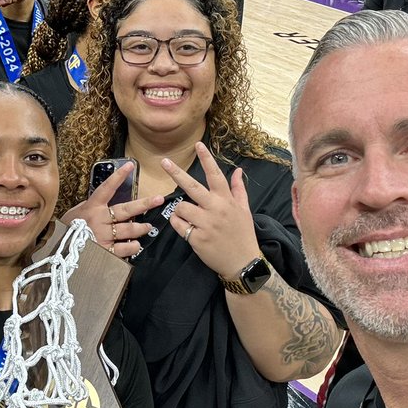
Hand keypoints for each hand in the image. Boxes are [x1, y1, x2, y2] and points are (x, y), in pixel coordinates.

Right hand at [63, 161, 162, 257]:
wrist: (59, 254)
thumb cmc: (66, 231)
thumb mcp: (74, 213)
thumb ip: (90, 207)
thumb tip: (104, 199)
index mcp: (91, 208)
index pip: (106, 188)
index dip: (118, 176)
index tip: (130, 166)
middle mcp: (99, 220)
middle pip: (126, 210)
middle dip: (145, 204)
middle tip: (158, 199)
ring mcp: (103, 236)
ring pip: (130, 230)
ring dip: (142, 229)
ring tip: (147, 227)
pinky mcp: (106, 252)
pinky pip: (126, 249)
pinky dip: (133, 246)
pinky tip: (135, 245)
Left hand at [162, 142, 260, 277]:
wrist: (242, 263)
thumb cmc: (243, 234)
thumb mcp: (244, 210)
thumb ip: (238, 189)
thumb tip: (238, 170)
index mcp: (226, 201)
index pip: (215, 175)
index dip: (206, 159)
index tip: (198, 145)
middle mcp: (216, 209)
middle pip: (192, 187)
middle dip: (176, 172)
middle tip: (163, 161)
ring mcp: (206, 224)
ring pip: (180, 207)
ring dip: (179, 210)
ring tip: (188, 217)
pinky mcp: (196, 238)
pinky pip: (178, 225)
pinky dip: (178, 224)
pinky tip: (186, 228)